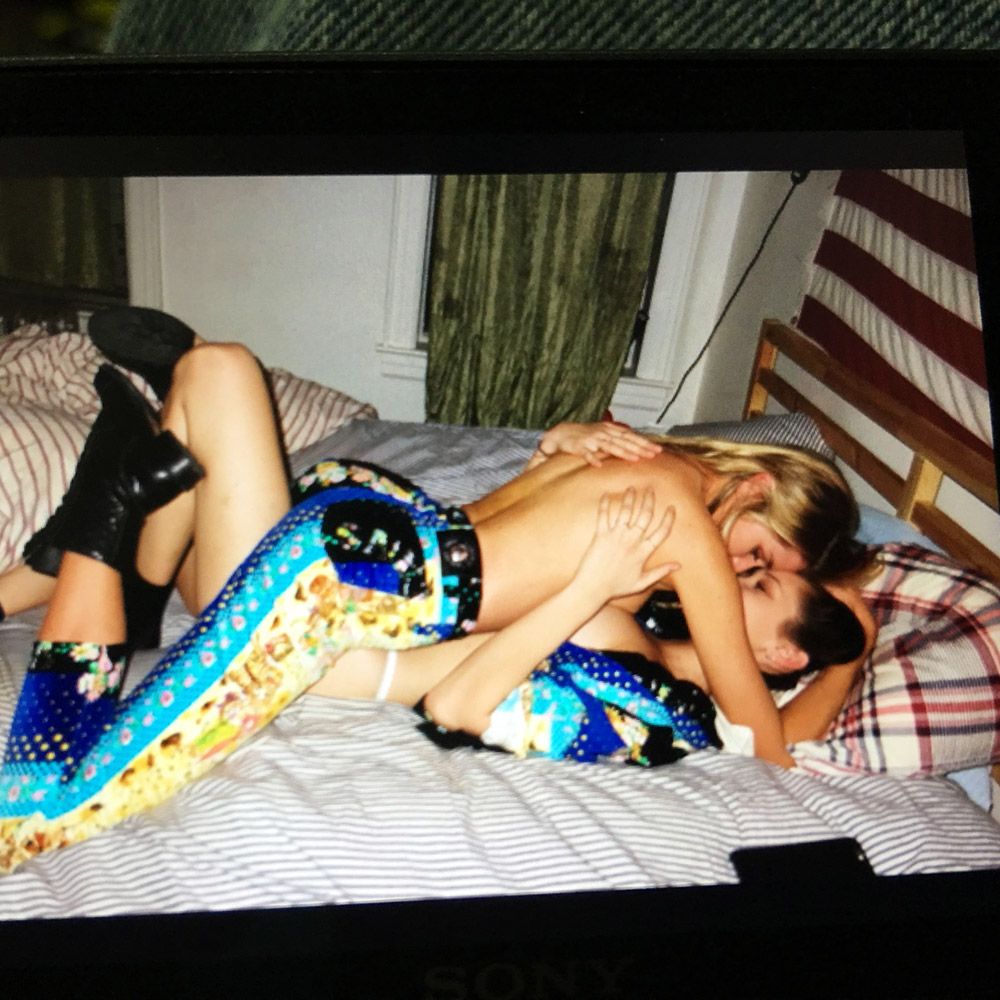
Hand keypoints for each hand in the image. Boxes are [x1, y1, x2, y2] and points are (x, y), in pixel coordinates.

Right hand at [535, 421, 661, 466]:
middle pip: (624, 441)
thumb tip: (637, 445)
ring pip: (609, 446)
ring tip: (634, 459)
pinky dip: (592, 459)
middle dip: (639, 448)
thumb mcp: (604, 434)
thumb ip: (619, 439)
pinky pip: (586, 454)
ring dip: (622, 452)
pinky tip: (599, 465)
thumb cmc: (585, 436)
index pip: (630, 436)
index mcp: (610, 430)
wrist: (562, 433)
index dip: (644, 442)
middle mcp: (603, 433)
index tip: (657, 450)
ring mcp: (591, 440)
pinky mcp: (579, 447)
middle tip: (652, 454)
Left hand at [575, 487, 678, 600]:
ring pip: (626, 511)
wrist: (592, 588)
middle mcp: (631, 541)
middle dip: (649, 500)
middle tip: (650, 489)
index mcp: (643, 552)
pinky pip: (603, 515)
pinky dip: (605, 504)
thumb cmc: (617, 587)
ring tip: (632, 488)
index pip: (661, 532)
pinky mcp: (600, 535)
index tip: (672, 507)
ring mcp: (616, 536)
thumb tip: (679, 565)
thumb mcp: (642, 582)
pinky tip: (606, 494)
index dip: (668, 519)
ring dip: (630, 498)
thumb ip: (660, 572)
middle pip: (644, 516)